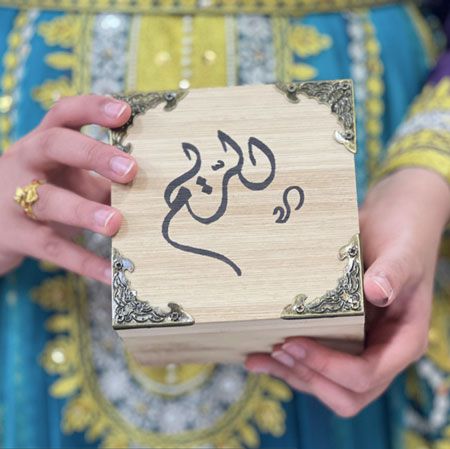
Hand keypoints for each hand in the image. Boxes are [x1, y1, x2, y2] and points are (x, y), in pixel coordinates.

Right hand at [0, 95, 136, 282]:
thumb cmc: (43, 195)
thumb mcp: (69, 180)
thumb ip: (105, 180)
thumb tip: (156, 188)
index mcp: (44, 143)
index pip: (64, 114)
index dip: (92, 108)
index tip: (125, 112)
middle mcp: (25, 163)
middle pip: (54, 145)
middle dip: (92, 153)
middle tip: (130, 170)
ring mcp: (14, 199)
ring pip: (48, 200)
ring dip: (84, 210)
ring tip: (116, 223)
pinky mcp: (15, 237)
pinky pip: (52, 249)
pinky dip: (84, 262)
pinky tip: (111, 273)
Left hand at [246, 168, 449, 416]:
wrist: (392, 222)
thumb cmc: (402, 236)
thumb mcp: (402, 252)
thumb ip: (393, 273)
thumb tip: (378, 292)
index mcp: (403, 340)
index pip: (368, 374)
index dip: (331, 366)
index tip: (296, 342)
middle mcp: (382, 350)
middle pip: (347, 392)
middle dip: (310, 376)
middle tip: (278, 350)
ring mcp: (361, 346)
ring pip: (327, 383)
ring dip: (293, 374)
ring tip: (258, 357)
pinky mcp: (341, 336)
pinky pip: (316, 363)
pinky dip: (288, 364)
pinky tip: (260, 355)